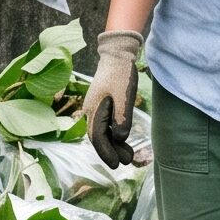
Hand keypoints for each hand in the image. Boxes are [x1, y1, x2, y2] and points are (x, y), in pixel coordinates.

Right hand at [85, 29, 143, 167]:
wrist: (117, 55)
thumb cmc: (121, 74)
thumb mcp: (124, 96)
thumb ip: (122, 119)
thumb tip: (119, 138)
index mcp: (93, 110)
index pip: (97, 138)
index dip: (107, 153)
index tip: (117, 165)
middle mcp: (91, 111)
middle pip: (98, 138)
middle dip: (111, 152)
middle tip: (126, 162)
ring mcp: (95, 108)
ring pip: (102, 132)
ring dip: (114, 145)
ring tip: (129, 155)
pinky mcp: (102, 105)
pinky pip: (105, 125)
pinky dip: (114, 135)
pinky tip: (123, 140)